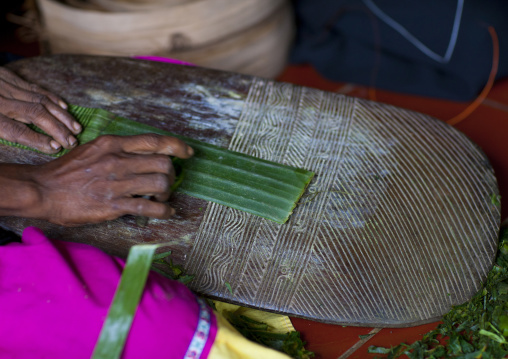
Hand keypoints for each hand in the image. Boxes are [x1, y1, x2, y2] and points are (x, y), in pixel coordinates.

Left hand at [0, 67, 81, 153]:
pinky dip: (52, 98)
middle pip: (35, 114)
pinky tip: (64, 108)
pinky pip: (34, 88)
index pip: (16, 130)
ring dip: (61, 116)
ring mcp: (4, 85)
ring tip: (76, 129)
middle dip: (57, 129)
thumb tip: (15, 149)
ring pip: (40, 100)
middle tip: (73, 143)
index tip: (55, 148)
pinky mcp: (7, 76)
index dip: (38, 140)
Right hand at [20, 134, 192, 225]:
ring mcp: (117, 183)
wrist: (43, 190)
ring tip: (162, 197)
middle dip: (171, 174)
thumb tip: (144, 154)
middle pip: (163, 163)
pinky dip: (164, 211)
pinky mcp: (113, 205)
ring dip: (167, 192)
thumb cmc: (67, 171)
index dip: (177, 146)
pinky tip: (166, 212)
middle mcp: (118, 160)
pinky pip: (149, 208)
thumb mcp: (93, 148)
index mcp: (113, 144)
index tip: (187, 152)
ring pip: (160, 184)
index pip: (154, 141)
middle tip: (166, 182)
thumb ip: (118, 149)